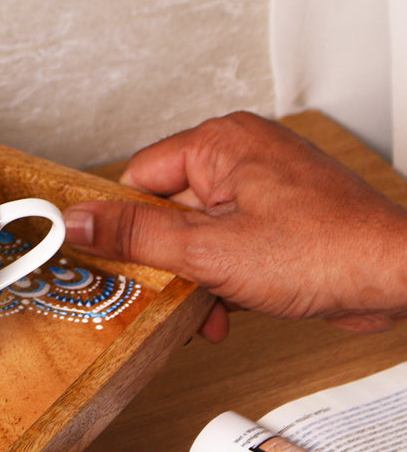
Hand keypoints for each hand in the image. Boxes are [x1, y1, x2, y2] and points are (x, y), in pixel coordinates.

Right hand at [62, 112, 406, 340]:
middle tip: (170, 292)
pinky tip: (228, 308)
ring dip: (194, 279)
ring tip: (208, 307)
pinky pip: (226, 244)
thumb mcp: (209, 251)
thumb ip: (136, 237)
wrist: (399, 278)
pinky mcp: (278, 217)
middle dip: (166, 264)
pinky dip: (221, 279)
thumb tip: (77, 222)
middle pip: (166, 212)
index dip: (125, 227)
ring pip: (196, 235)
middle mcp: (241, 155)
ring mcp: (262, 187)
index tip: (115, 261)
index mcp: (219, 143)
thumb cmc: (327, 251)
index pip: (137, 179)